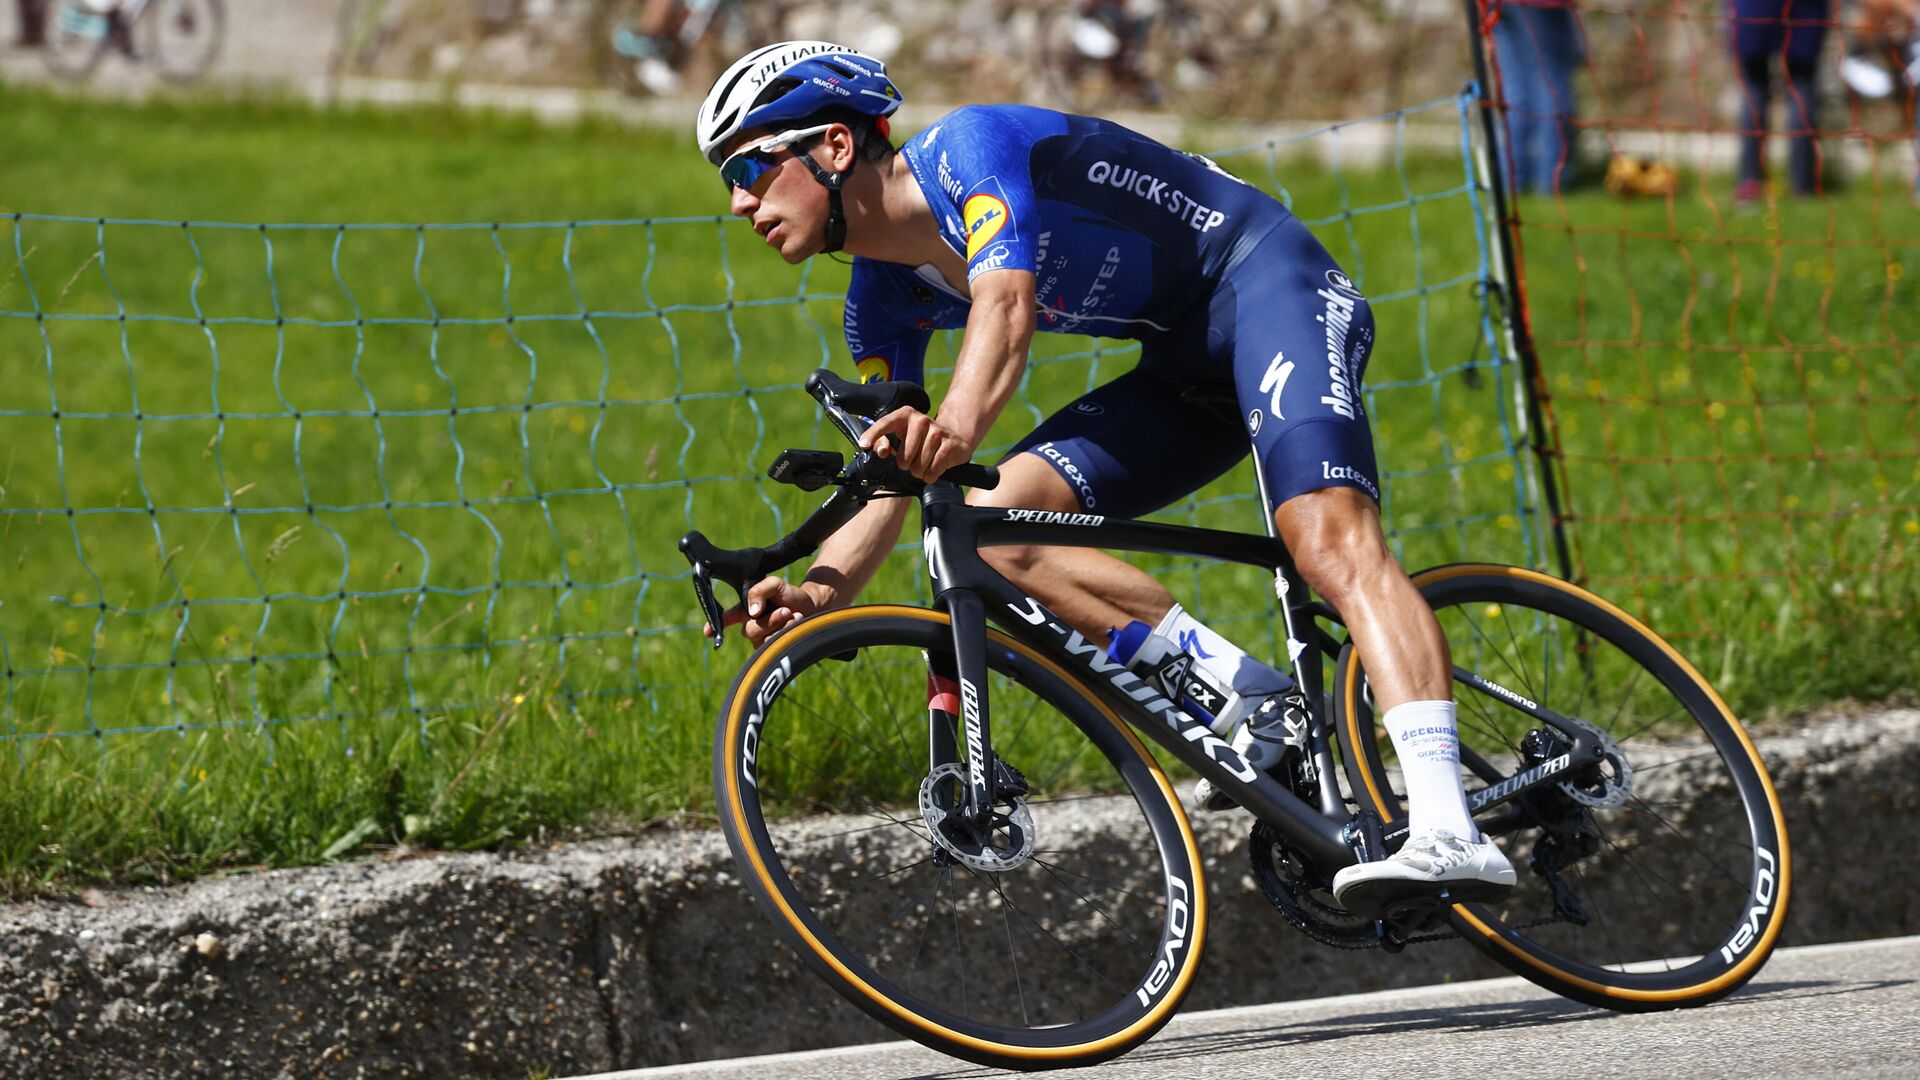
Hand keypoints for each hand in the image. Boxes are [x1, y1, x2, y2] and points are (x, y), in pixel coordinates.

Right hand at [704, 576, 830, 647]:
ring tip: (793, 616)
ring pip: (762, 639)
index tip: (707, 632)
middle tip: (785, 611)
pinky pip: (773, 647)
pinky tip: (795, 626)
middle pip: (750, 630)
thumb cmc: (789, 595)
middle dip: (770, 620)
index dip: (714, 625)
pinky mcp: (772, 649)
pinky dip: (786, 635)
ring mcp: (760, 639)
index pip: (725, 618)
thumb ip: (759, 591)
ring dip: (780, 626)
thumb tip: (751, 612)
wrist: (811, 607)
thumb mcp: (774, 584)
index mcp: (745, 610)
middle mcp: (749, 625)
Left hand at [858, 406, 976, 483]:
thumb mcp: (900, 437)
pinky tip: (932, 469)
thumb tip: (882, 451)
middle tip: (912, 460)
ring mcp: (937, 431)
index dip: (873, 435)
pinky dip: (930, 475)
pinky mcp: (950, 444)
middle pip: (904, 457)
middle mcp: (921, 420)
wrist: (953, 437)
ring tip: (923, 464)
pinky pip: (933, 470)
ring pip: (919, 466)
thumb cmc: (920, 440)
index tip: (864, 445)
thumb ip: (884, 442)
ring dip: (919, 471)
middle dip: (906, 465)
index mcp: (905, 415)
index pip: (885, 423)